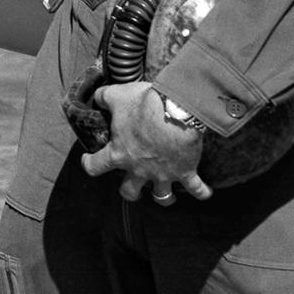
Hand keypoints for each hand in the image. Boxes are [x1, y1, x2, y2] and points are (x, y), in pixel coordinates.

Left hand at [80, 82, 213, 205]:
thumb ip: (103, 97)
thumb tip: (96, 96)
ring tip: (165, 195)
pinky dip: (202, 192)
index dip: (89, 164)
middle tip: (131, 184)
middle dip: (130, 191)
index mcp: (119, 153)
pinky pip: (196, 189)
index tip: (88, 160)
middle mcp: (139, 170)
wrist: (178, 111)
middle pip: (129, 191)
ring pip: (161, 197)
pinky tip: (205, 193)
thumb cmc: (144, 105)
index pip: (95, 166)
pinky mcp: (186, 172)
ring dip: (163, 197)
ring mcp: (164, 174)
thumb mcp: (117, 96)